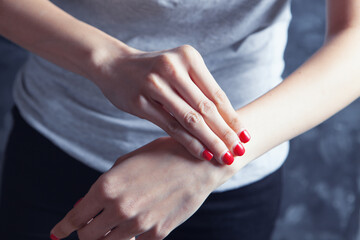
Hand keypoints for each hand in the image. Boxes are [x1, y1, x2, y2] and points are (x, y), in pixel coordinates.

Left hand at [50, 137, 231, 239]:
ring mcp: (139, 224)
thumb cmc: (163, 156)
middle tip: (91, 223)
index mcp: (107, 186)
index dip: (63, 227)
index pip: (75, 217)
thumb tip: (87, 206)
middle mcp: (120, 208)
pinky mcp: (157, 233)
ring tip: (113, 223)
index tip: (57, 232)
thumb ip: (106, 185)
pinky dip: (131, 234)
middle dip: (85, 231)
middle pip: (88, 236)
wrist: (199, 163)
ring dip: (106, 235)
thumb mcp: (127, 161)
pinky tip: (139, 219)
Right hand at [92, 44, 250, 163]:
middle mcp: (173, 67)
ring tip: (225, 157)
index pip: (216, 94)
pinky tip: (201, 153)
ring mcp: (155, 84)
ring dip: (210, 140)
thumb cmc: (153, 70)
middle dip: (225, 132)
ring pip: (190, 118)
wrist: (114, 64)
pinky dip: (188, 141)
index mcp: (188, 57)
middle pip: (206, 107)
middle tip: (239, 151)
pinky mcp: (140, 101)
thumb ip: (198, 89)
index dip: (232, 117)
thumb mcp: (178, 69)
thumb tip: (226, 121)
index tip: (245, 136)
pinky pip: (170, 125)